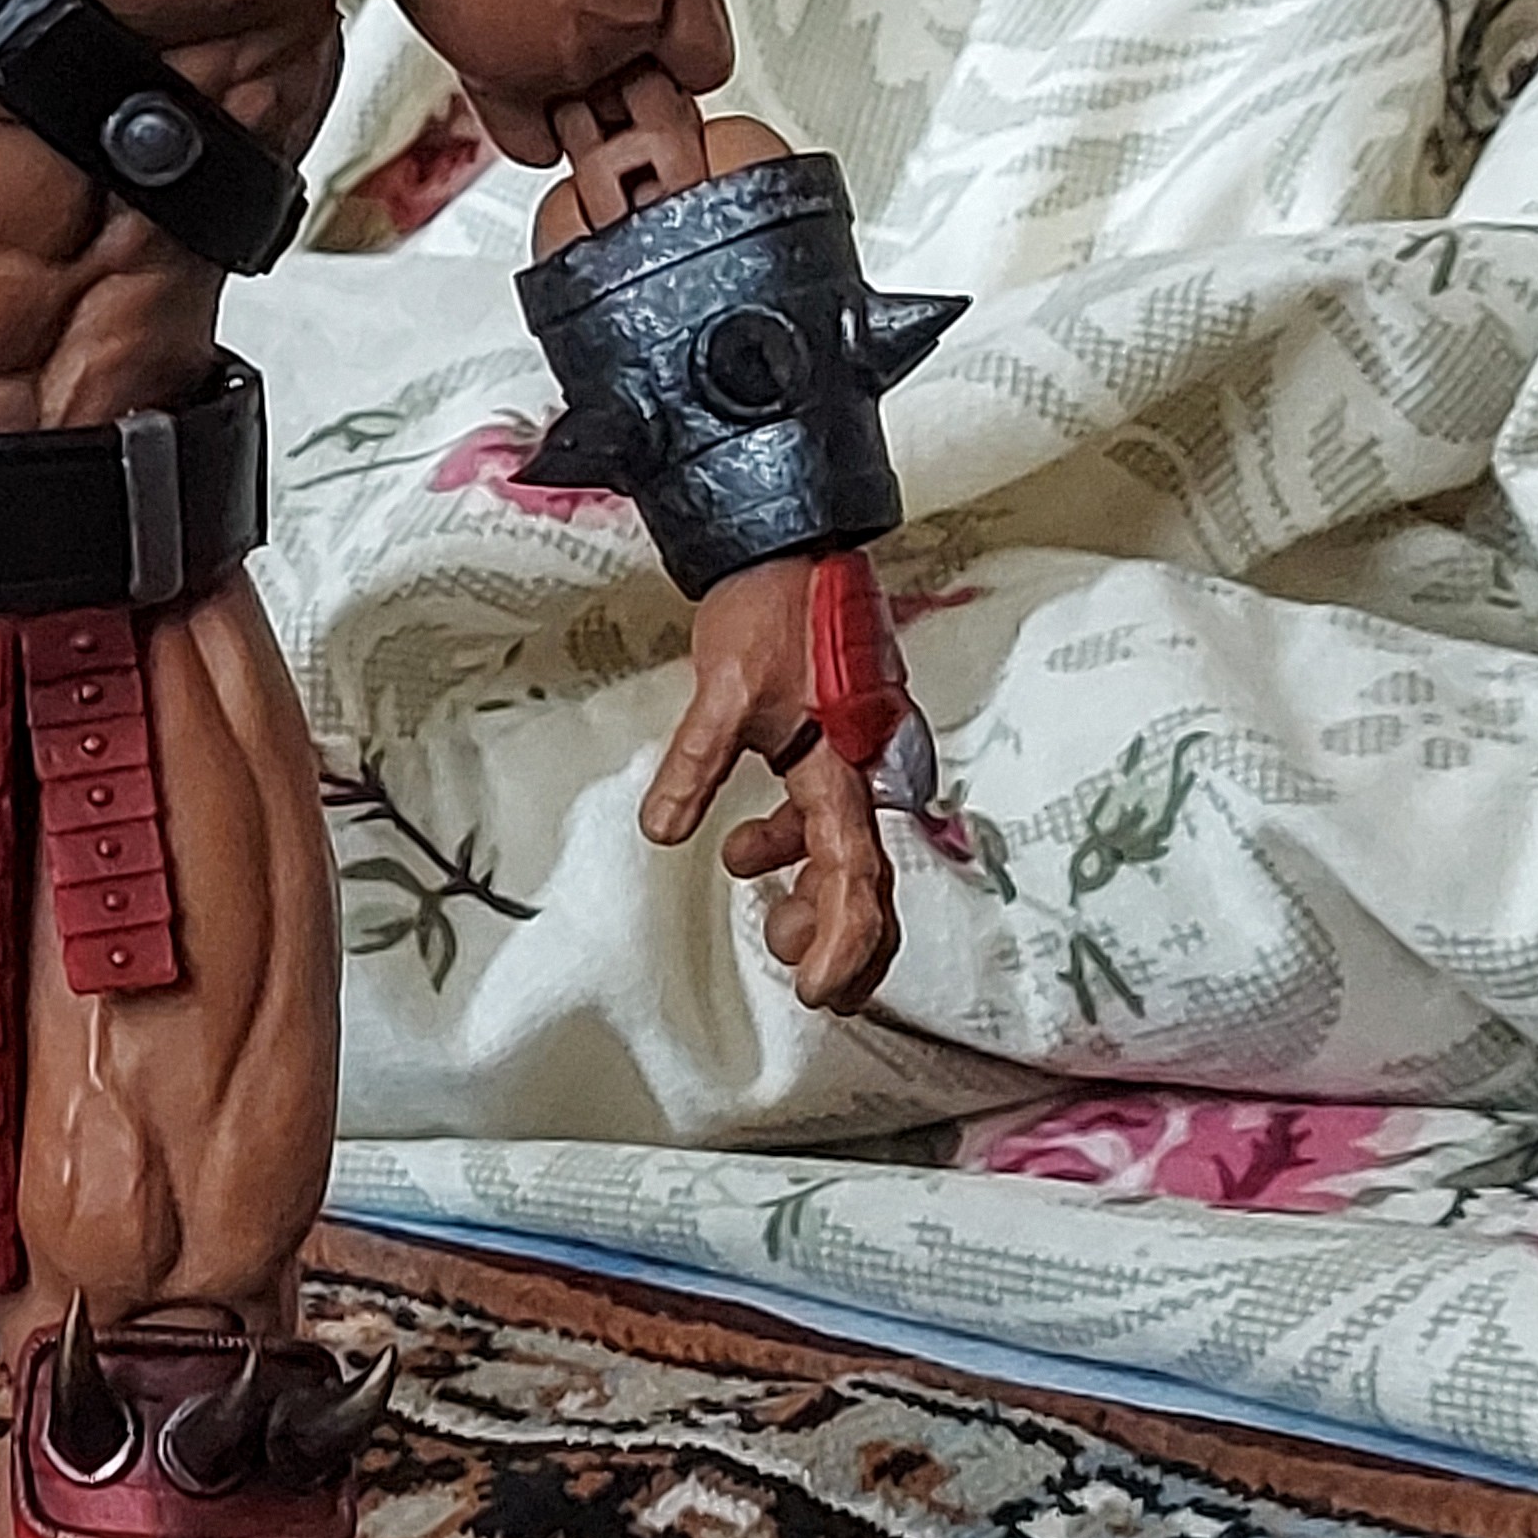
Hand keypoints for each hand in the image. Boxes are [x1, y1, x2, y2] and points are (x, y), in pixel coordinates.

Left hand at [640, 554, 901, 1014]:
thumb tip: (663, 831)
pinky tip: (750, 849)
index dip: (844, 942)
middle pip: (873, 879)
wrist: (791, 546)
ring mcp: (861, 759)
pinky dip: (797, 848)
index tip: (816, 991)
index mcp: (852, 764)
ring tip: (767, 911)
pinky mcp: (843, 746)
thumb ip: (695, 762)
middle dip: (840, 935)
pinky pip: (831, 819)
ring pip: (852, 853)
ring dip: (814, 893)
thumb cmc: (771, 609)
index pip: (858, 875)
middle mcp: (871, 769)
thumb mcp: (724, 689)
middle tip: (798, 972)